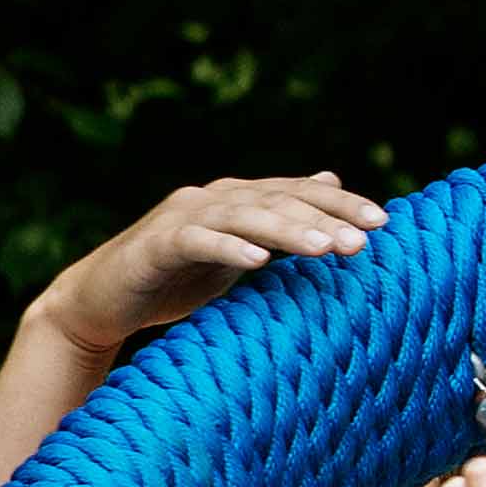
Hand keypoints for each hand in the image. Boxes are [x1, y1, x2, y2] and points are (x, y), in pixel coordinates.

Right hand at [31, 173, 383, 367]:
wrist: (101, 303)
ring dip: (287, 230)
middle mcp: (212, 197)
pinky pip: (197, 241)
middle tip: (365, 240)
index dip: (340, 203)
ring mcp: (182, 216)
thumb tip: (329, 183)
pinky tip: (258, 260)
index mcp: (237, 198)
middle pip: (278, 200)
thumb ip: (279, 223)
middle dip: (324, 218)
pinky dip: (228, 248)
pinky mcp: (155, 244)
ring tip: (325, 247)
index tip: (384, 222)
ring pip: (244, 216)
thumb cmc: (175, 281)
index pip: (298, 192)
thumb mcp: (237, 252)